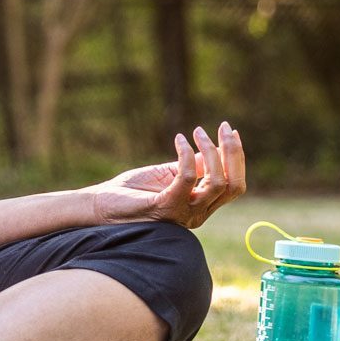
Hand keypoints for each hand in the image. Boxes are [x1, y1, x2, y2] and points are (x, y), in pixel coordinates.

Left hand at [82, 122, 245, 227]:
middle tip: (224, 127)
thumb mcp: (169, 174)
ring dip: (211, 151)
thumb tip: (214, 151)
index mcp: (201, 206)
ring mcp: (182, 213)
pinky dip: (187, 155)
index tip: (231, 131)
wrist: (102, 205)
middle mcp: (197, 213)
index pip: (233, 185)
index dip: (237, 158)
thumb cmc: (134, 190)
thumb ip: (194, 167)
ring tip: (197, 131)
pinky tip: (179, 139)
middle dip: (233, 153)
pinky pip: (187, 179)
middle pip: (232, 185)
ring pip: (216, 182)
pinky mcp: (164, 207)